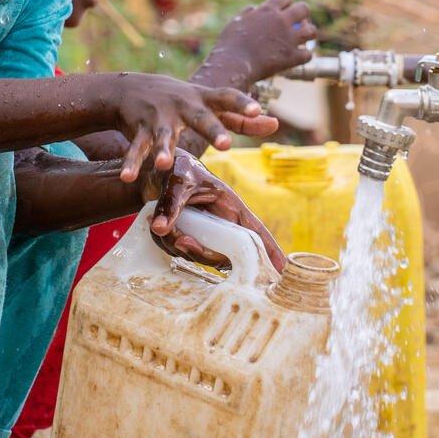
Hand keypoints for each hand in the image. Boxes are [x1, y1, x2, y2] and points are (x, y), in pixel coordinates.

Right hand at [113, 74, 278, 182]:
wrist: (130, 88)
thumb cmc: (181, 101)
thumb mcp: (210, 105)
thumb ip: (242, 119)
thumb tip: (275, 124)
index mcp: (204, 100)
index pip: (227, 98)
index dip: (243, 104)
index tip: (258, 111)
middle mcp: (183, 106)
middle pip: (200, 117)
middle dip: (212, 129)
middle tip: (225, 144)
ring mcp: (160, 117)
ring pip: (163, 135)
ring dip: (164, 149)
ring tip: (165, 164)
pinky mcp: (139, 129)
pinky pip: (136, 148)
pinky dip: (132, 163)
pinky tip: (128, 179)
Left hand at [146, 152, 286, 272]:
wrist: (156, 170)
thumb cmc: (178, 168)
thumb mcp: (178, 180)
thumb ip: (171, 204)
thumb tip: (160, 228)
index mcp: (231, 207)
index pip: (256, 231)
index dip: (270, 251)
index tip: (282, 269)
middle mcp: (223, 224)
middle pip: (224, 255)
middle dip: (201, 252)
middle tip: (181, 240)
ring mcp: (206, 234)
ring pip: (198, 256)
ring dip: (176, 244)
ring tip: (160, 220)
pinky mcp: (189, 239)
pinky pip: (180, 253)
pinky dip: (165, 243)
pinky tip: (156, 225)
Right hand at [197, 0, 316, 88]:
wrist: (233, 65)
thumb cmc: (230, 45)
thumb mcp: (235, 22)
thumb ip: (247, 13)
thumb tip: (254, 8)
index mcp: (267, 10)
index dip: (286, 3)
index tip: (283, 10)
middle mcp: (281, 21)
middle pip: (304, 9)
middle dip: (303, 15)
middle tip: (299, 23)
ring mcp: (288, 39)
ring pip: (311, 31)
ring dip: (309, 34)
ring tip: (303, 40)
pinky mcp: (291, 57)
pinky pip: (308, 54)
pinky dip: (304, 55)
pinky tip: (298, 57)